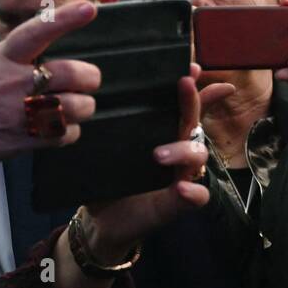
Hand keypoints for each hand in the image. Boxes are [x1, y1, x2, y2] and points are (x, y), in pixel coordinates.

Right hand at [0, 1, 99, 169]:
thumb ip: (9, 57)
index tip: (88, 9)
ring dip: (83, 108)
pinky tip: (57, 129)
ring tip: (75, 109)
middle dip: (89, 79)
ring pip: (77, 106)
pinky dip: (68, 132)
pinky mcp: (23, 140)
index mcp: (2, 58)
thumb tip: (39, 49)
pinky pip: (65, 134)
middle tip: (88, 84)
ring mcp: (19, 112)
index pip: (38, 30)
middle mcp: (13, 81)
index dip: (66, 18)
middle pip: (74, 73)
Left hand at [83, 64, 234, 258]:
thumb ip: (107, 126)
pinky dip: (194, 193)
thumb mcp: (105, 148)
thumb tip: (89, 95)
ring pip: (197, 155)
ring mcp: (180, 175)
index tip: (194, 67)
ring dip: (184, 151)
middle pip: (192, 122)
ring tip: (159, 155)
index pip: (184, 107)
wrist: (101, 221)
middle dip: (192, 102)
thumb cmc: (107, 180)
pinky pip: (197, 196)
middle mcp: (176, 151)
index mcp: (161, 134)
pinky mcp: (178, 201)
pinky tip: (184, 189)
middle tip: (184, 85)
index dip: (194, 86)